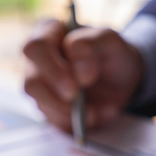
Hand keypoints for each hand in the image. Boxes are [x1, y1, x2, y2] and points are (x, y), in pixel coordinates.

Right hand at [23, 19, 143, 130]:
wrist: (122, 76)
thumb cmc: (111, 52)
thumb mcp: (109, 40)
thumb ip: (90, 46)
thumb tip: (78, 72)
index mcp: (47, 33)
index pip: (36, 48)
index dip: (53, 69)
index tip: (77, 84)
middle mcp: (37, 61)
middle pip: (32, 82)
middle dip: (57, 98)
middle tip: (79, 103)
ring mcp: (41, 87)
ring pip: (41, 105)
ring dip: (69, 113)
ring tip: (96, 111)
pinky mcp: (50, 108)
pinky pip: (57, 121)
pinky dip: (78, 122)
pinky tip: (100, 114)